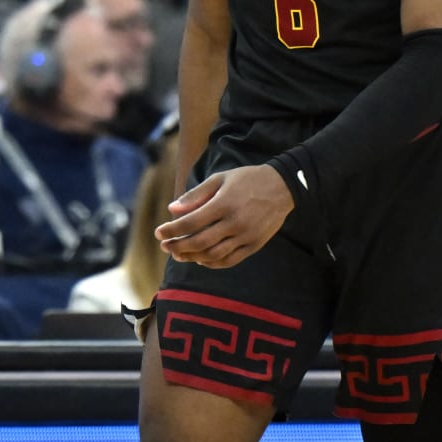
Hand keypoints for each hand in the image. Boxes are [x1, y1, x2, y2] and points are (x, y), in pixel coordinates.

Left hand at [155, 165, 292, 268]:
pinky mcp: (254, 245)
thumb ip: (196, 195)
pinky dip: (212, 263)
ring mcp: (246, 236)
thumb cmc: (247, 180)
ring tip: (179, 254)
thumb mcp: (220, 178)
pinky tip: (200, 259)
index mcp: (224, 203)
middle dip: (178, 246)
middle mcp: (235, 222)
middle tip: (165, 246)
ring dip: (192, 257)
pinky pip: (229, 260)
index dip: (172, 230)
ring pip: (213, 254)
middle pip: (199, 242)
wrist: (282, 187)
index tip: (159, 232)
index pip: (191, 222)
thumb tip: (172, 209)